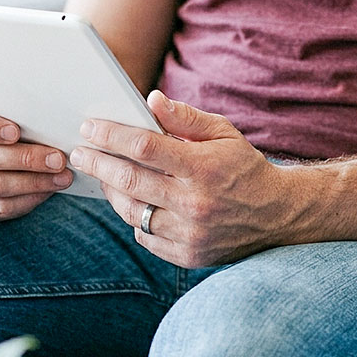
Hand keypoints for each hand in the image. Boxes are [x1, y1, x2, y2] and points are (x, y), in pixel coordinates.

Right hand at [0, 100, 73, 221]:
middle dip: (26, 159)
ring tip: (62, 177)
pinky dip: (27, 200)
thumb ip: (16, 111)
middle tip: (58, 159)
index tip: (16, 132)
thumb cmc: (5, 125)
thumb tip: (49, 117)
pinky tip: (48, 191)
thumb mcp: (4, 112)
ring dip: (33, 182)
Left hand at [69, 91, 288, 267]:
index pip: (145, 147)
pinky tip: (131, 202)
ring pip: (132, 211)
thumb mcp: (224, 133)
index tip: (89, 128)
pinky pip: (145, 235)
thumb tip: (150, 100)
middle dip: (97, 163)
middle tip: (79, 153)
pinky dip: (134, 218)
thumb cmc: (244, 167)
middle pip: (129, 180)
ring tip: (102, 175)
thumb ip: (186, 118)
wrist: (278, 215)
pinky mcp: (187, 255)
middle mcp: (195, 203)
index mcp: (203, 167)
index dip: (111, 135)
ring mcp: (190, 233)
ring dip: (111, 191)